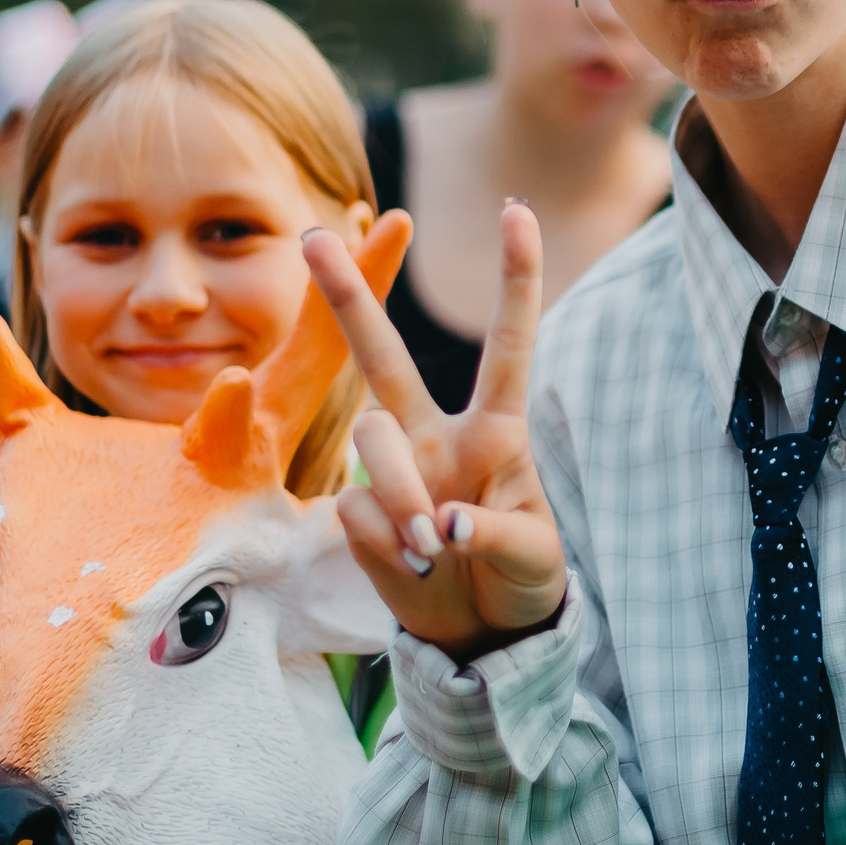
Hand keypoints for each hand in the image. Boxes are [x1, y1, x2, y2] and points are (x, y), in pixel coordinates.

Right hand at [302, 202, 568, 660]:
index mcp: (496, 430)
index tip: (519, 210)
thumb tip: (443, 521)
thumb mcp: (533, 557)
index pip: (508, 344)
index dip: (516, 279)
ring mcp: (393, 470)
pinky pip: (355, 509)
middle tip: (312, 237)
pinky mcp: (358, 512)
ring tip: (429, 550)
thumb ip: (495, 532)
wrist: (480, 634)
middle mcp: (437, 435)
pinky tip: (413, 570)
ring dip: (400, 494)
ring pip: (373, 442)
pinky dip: (385, 543)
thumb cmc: (522, 579)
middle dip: (349, 297)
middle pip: (384, 356)